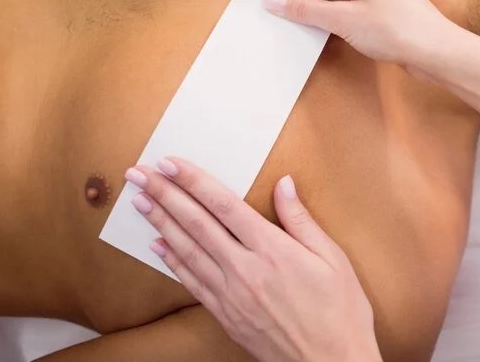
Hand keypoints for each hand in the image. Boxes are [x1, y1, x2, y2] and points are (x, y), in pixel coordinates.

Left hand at [125, 159, 380, 361]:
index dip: (194, 181)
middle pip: (197, 224)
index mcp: (273, 250)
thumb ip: (301, 219)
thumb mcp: (333, 259)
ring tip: (139, 200)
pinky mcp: (225, 315)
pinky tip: (157, 245)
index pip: (224, 206)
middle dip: (165, 195)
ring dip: (160, 222)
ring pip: (187, 251)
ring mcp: (231, 295)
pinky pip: (192, 282)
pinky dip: (172, 261)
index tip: (171, 163)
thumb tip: (284, 183)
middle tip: (139, 173)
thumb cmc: (340, 312)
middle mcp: (245, 270)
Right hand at [264, 0, 454, 70]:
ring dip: (315, 5)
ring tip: (295, 24)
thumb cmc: (397, 29)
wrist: (436, 52)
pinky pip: (348, 1)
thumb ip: (304, 9)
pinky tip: (318, 29)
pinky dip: (331, 12)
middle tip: (279, 14)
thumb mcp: (342, 19)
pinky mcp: (382, 3)